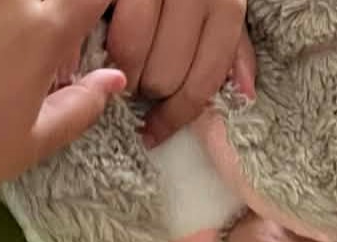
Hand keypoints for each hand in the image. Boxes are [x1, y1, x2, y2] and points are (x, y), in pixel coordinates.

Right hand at [105, 0, 255, 144]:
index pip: (205, 78)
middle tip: (135, 79)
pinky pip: (101, 27)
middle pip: (166, 75)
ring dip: (119, 68)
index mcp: (226, 2)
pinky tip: (91, 47)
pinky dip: (92, 45)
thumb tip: (245, 95)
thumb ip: (232, 45)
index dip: (178, 114)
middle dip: (147, 88)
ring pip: (131, 56)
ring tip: (114, 58)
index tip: (155, 133)